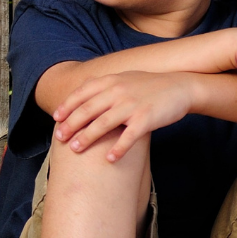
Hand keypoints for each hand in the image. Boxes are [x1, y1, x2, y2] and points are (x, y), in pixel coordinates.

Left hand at [52, 71, 194, 160]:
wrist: (180, 87)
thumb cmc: (151, 86)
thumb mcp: (126, 78)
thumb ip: (105, 85)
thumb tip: (83, 93)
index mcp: (112, 81)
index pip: (82, 93)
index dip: (67, 106)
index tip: (56, 119)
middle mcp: (118, 92)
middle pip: (87, 110)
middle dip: (71, 125)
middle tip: (60, 138)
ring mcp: (132, 105)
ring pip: (102, 123)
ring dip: (86, 137)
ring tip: (75, 148)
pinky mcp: (146, 119)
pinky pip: (128, 137)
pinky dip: (117, 149)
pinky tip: (109, 159)